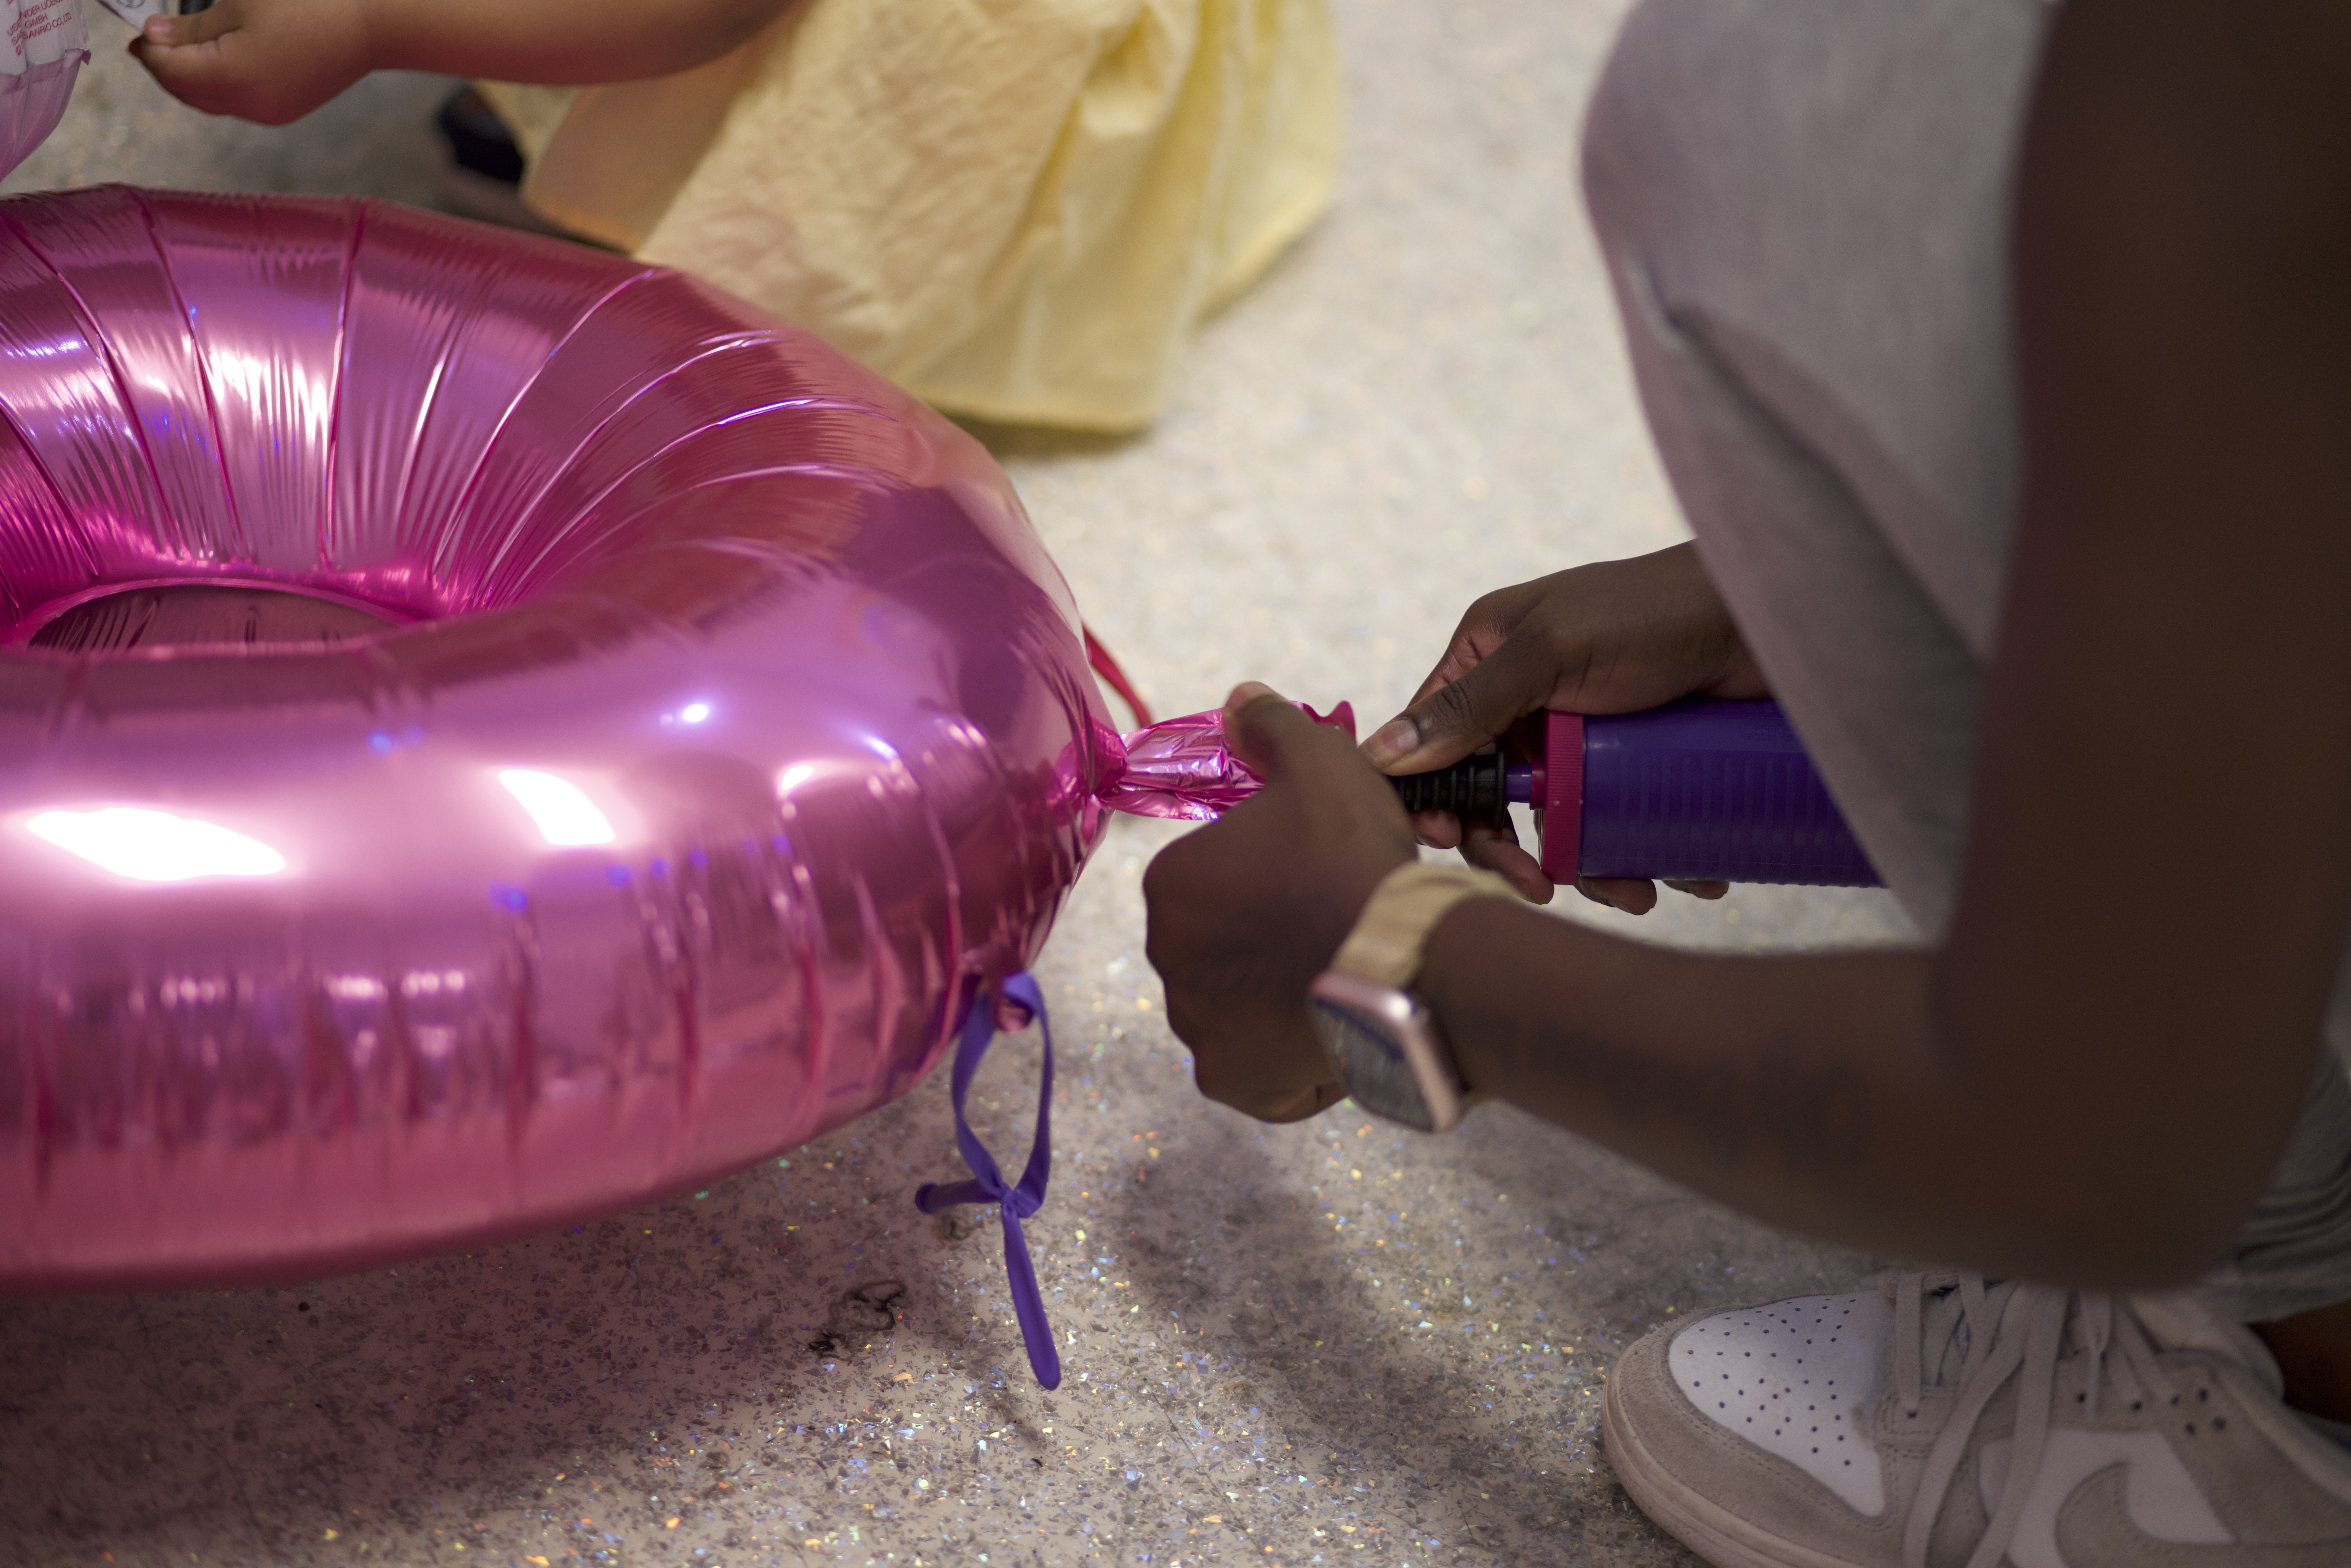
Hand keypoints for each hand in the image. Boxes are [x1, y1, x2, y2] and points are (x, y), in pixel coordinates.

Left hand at [132, 0, 372, 125]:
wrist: (369, 26)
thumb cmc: (307, 5)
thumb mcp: (240, 4)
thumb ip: (191, 26)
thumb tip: (154, 36)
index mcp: (232, 75)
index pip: (169, 70)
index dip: (149, 50)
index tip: (140, 31)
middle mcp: (247, 104)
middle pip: (185, 93)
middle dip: (164, 69)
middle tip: (149, 44)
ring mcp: (268, 113)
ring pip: (210, 103)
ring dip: (189, 81)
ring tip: (180, 54)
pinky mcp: (284, 111)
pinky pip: (237, 105)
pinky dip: (218, 88)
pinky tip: (217, 66)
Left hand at [1144, 683, 1415, 1122]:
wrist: (1407, 956)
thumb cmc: (1354, 858)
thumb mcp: (1320, 765)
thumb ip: (1272, 727)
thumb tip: (1239, 698)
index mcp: (1172, 884)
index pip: (1215, 882)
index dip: (1272, 881)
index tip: (1320, 882)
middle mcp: (1167, 958)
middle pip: (1224, 947)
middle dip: (1270, 942)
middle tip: (1335, 931)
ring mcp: (1195, 1026)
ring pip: (1239, 1009)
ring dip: (1281, 999)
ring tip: (1341, 978)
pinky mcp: (1231, 1080)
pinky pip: (1256, 1071)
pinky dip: (1289, 1058)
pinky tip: (1332, 1030)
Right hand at [1364, 543, 1765, 907]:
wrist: (1766, 618)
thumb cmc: (1654, 613)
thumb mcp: (1552, 650)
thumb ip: (1471, 703)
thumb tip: (1382, 756)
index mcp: (1487, 660)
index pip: (1432, 743)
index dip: (1431, 798)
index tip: (1448, 842)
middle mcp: (1526, 700)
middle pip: (1491, 798)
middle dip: (1513, 850)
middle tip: (1540, 886)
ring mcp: (1579, 736)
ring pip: (1556, 824)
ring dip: (1590, 868)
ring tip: (1637, 892)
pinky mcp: (1630, 764)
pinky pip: (1615, 825)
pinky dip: (1640, 857)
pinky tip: (1683, 873)